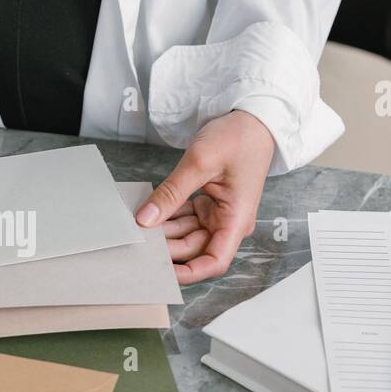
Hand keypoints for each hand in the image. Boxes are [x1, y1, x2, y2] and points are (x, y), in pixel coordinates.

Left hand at [135, 111, 274, 284]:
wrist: (252, 119)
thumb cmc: (238, 138)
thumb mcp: (200, 162)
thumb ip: (171, 193)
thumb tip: (145, 219)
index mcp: (236, 219)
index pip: (214, 260)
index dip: (189, 272)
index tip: (163, 272)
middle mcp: (229, 222)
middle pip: (194, 248)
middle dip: (167, 247)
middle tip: (138, 240)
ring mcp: (218, 213)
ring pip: (186, 234)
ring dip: (164, 231)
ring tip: (139, 225)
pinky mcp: (208, 203)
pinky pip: (185, 218)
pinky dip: (168, 216)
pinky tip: (149, 212)